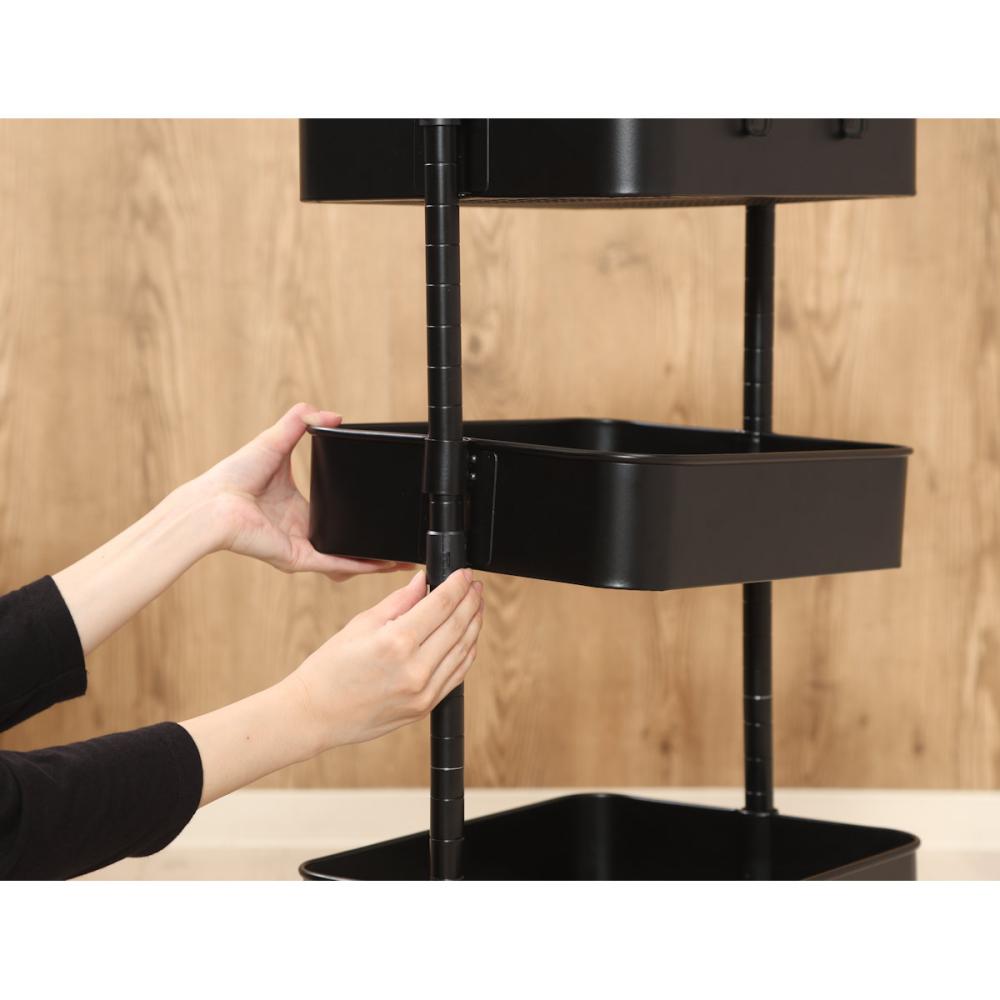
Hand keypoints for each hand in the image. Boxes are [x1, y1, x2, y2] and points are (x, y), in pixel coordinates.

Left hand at [193, 402, 409, 579]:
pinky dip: (361, 565)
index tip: (379, 509)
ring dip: (373, 561)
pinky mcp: (298, 557)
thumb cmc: (233, 476)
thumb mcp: (275, 441)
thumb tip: (331, 413)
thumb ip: (301, 423)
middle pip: (344, 541)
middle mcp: (301, 531)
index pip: (333, 514)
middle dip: (370, 545)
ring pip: (346, 558)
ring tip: (400, 560)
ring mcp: (301, 547)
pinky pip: (336, 564)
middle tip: (397, 541)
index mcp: (295, 509)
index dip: (355, 513)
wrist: (213, 502)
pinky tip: (384, 563)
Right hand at [290, 568, 483, 749]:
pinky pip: (457, 675)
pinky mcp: (425, 707)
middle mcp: (415, 669)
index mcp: (396, 642)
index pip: (441, 604)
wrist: (316, 714)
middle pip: (458, 625)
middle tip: (474, 586)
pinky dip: (466, 652)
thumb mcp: (361, 624)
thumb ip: (399, 601)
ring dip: (474, 625)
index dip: (457, 584)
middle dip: (471, 601)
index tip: (464, 574)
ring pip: (464, 651)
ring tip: (475, 607)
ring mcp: (423, 692)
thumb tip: (423, 581)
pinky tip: (466, 637)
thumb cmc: (330, 669)